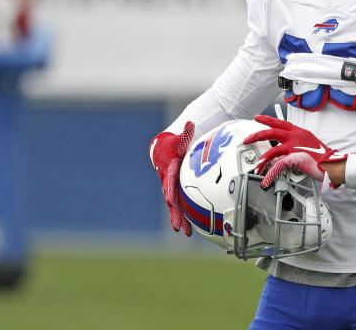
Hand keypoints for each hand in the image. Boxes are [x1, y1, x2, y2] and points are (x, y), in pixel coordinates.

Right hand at [149, 121, 195, 235]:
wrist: (165, 150)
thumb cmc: (174, 144)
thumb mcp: (179, 139)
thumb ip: (185, 134)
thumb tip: (190, 123)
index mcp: (168, 170)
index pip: (168, 182)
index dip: (169, 191)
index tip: (169, 201)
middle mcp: (168, 182)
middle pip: (171, 200)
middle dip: (174, 213)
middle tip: (177, 226)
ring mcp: (172, 189)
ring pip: (176, 207)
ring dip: (180, 219)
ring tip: (184, 232)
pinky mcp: (178, 192)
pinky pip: (182, 206)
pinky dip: (185, 217)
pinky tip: (190, 231)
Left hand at [243, 115, 346, 187]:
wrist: (332, 163)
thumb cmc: (323, 155)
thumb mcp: (310, 142)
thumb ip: (298, 141)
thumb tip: (288, 146)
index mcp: (298, 131)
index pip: (279, 122)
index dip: (267, 120)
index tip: (257, 118)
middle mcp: (295, 136)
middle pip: (271, 132)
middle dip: (256, 136)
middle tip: (247, 139)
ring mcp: (293, 147)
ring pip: (272, 150)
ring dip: (262, 159)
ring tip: (257, 165)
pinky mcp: (294, 158)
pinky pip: (278, 166)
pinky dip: (271, 173)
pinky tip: (267, 178)